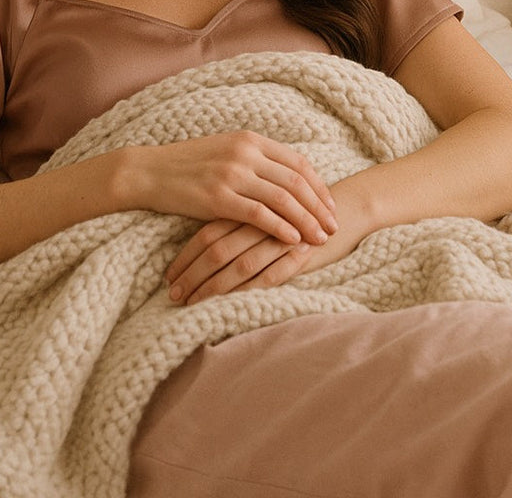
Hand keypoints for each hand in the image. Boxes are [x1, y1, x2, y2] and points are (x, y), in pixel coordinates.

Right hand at [116, 131, 337, 247]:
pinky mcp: (217, 198)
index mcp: (250, 140)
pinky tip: (293, 241)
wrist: (147, 171)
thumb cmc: (186, 165)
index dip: (319, 186)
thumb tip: (285, 177)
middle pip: (297, 182)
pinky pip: (259, 215)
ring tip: (320, 238)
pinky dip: (281, 228)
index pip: (298, 163)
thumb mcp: (225, 150)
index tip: (331, 206)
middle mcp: (246, 154)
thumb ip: (254, 159)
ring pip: (283, 199)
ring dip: (307, 221)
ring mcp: (232, 174)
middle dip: (320, 207)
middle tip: (333, 227)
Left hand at [165, 191, 368, 303]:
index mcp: (246, 206)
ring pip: (239, 265)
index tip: (169, 277)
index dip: (186, 256)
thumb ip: (234, 224)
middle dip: (192, 275)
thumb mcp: (262, 213)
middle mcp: (260, 222)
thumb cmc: (294, 213)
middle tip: (173, 296)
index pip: (207, 232)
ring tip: (192, 304)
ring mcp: (280, 240)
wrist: (342, 210)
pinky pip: (268, 277)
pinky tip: (228, 304)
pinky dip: (246, 291)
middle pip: (217, 249)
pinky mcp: (299, 255)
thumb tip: (196, 250)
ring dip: (213, 288)